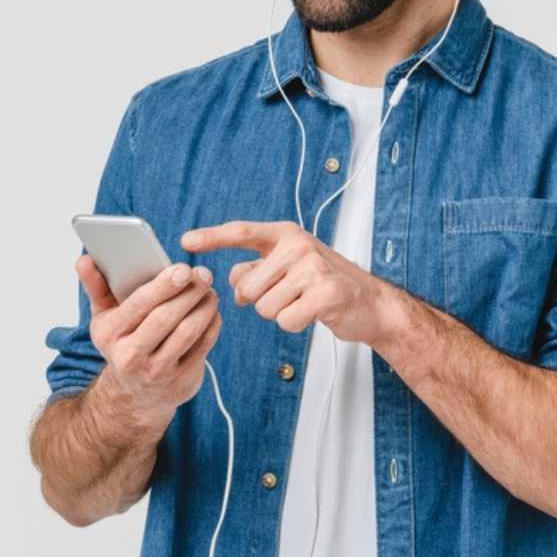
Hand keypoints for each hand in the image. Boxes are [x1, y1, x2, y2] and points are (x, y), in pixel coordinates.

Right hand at [75, 255, 221, 428]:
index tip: (182, 268)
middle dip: (188, 293)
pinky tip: (212, 310)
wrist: (135, 393)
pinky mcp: (182, 380)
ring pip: (187, 332)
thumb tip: (83, 259)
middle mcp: (131, 356)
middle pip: (165, 318)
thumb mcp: (104, 317)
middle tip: (203, 274)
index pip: (139, 305)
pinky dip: (212, 324)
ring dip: (203, 307)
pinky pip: (203, 346)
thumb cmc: (122, 343)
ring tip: (209, 290)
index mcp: (109, 335)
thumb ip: (96, 286)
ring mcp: (158, 372)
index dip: (163, 285)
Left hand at [182, 221, 391, 344]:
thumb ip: (258, 269)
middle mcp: (298, 246)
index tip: (186, 241)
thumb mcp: (289, 267)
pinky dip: (295, 324)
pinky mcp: (325, 294)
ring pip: (264, 307)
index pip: (242, 232)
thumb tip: (233, 283)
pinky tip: (313, 314)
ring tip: (302, 302)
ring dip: (279, 313)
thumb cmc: (324, 284)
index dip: (212, 237)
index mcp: (286, 234)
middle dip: (260, 301)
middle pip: (247, 287)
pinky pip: (285, 321)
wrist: (371, 303)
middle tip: (288, 295)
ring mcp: (313, 268)